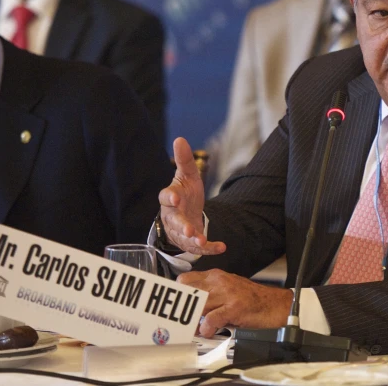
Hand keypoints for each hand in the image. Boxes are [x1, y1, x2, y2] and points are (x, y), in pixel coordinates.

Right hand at [158, 137, 225, 254]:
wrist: (186, 213)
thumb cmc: (184, 192)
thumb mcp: (187, 175)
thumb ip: (184, 159)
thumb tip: (180, 139)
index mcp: (170, 198)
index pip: (166, 197)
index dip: (170, 198)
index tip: (175, 198)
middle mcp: (172, 216)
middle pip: (174, 221)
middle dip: (180, 225)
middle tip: (187, 229)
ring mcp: (180, 230)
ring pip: (184, 237)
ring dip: (192, 240)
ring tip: (200, 240)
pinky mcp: (191, 241)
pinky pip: (199, 247)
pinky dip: (210, 248)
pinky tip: (221, 247)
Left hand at [178, 269, 292, 337]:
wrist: (277, 305)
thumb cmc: (253, 300)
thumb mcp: (228, 291)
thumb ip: (210, 295)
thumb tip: (191, 308)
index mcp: (216, 276)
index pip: (186, 279)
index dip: (177, 294)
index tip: (172, 306)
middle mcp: (219, 281)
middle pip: (188, 290)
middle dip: (181, 308)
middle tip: (179, 321)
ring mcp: (227, 293)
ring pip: (197, 304)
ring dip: (192, 321)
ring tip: (192, 330)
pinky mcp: (235, 307)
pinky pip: (211, 319)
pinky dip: (207, 329)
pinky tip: (209, 332)